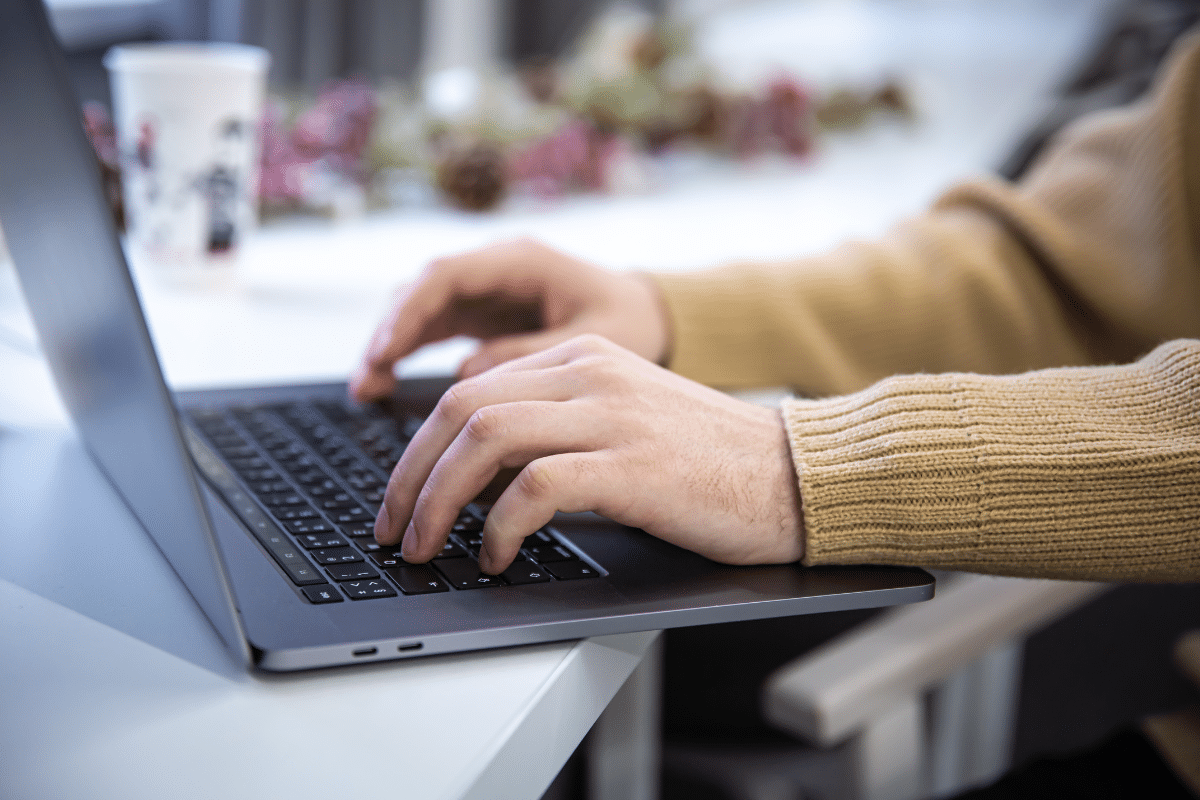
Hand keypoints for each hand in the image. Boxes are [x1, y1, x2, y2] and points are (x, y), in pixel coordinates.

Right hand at [351, 238, 670, 400]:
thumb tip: (468, 374)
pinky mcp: (484, 315)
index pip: (448, 274)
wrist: (651, 316)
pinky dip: (409, 354)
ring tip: (366, 389)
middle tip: (366, 377)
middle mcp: (496, 268)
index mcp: (522, 260)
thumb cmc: (631, 322)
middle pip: (423, 290)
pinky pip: (434, 328)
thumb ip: (531, 352)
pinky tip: (385, 386)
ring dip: (391, 344)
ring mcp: (486, 290)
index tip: (387, 350)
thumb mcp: (591, 339)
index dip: (411, 311)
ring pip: (421, 309)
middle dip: (390, 331)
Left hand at [374, 334, 804, 573]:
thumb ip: (556, 425)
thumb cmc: (709, 461)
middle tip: (390, 528)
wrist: (793, 473)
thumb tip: (478, 476)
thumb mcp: (623, 420)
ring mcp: (611, 414)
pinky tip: (495, 554)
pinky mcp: (632, 464)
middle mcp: (589, 373)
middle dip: (409, 474)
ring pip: (486, 438)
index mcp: (581, 358)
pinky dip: (499, 525)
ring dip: (438, 499)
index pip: (469, 389)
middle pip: (462, 408)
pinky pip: (535, 487)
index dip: (418, 447)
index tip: (400, 496)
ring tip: (424, 546)